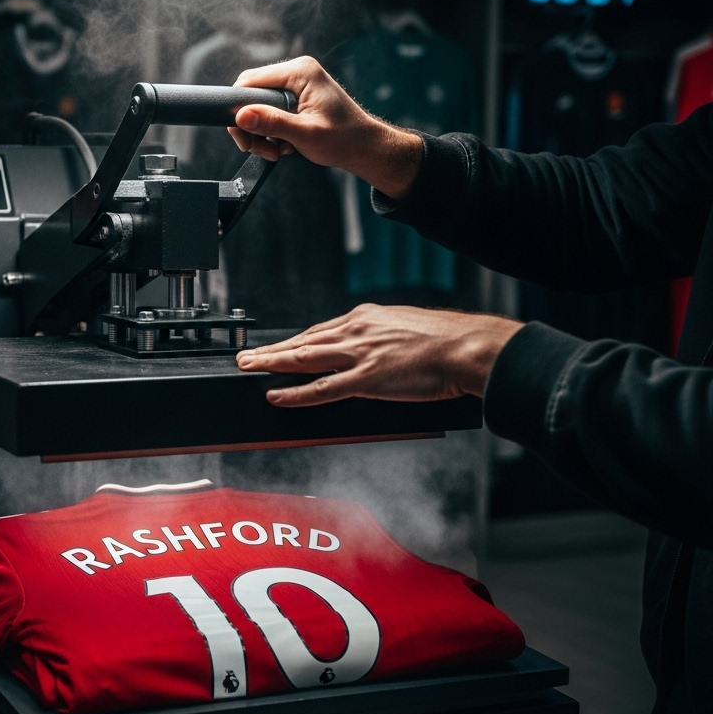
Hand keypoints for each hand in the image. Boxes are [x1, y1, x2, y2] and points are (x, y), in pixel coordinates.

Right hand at [228, 56, 423, 199]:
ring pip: (259, 108)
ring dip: (262, 134)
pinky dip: (272, 133)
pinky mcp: (297, 98)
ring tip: (278, 151)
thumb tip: (242, 115)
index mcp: (300, 72)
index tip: (243, 136)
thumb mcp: (305, 134)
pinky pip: (271, 113)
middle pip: (252, 96)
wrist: (364, 148)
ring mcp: (296, 84)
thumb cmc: (344, 139)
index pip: (250, 82)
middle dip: (251, 126)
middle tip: (261, 149)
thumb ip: (272, 123)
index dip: (239, 109)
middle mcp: (297, 72)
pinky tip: (285, 145)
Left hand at [235, 304, 523, 405]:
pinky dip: (295, 393)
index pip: (320, 330)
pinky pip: (322, 389)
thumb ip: (383, 337)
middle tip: (246, 357)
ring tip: (249, 370)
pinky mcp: (367, 378)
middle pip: (304, 341)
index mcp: (367, 317)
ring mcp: (360, 355)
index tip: (277, 347)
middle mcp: (358, 331)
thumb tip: (374, 350)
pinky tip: (276, 395)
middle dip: (272, 350)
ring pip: (304, 359)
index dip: (294, 341)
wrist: (468, 346)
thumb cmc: (447, 341)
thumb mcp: (407, 327)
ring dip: (272, 365)